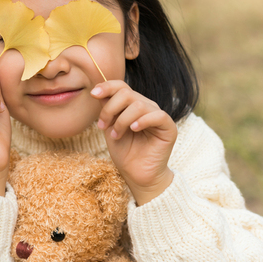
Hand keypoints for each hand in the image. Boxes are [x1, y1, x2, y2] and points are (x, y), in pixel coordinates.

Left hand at [90, 81, 176, 204]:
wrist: (136, 175)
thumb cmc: (124, 152)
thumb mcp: (110, 128)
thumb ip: (107, 110)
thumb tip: (98, 91)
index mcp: (133, 105)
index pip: (122, 86)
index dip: (107, 87)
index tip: (94, 94)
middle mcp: (147, 107)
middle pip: (127, 93)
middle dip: (110, 109)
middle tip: (103, 126)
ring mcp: (158, 116)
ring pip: (139, 105)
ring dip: (122, 120)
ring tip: (116, 135)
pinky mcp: (169, 128)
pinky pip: (157, 115)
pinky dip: (142, 121)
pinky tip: (133, 129)